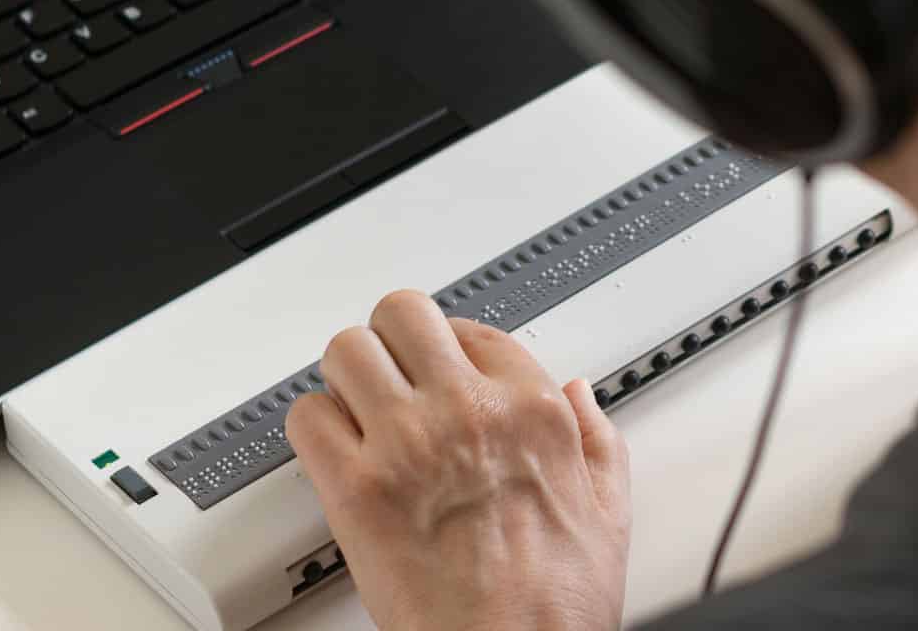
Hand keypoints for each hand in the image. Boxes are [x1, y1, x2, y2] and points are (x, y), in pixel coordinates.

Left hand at [286, 290, 631, 630]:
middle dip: (392, 341)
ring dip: (348, 377)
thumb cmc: (555, 606)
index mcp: (534, 410)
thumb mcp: (608, 511)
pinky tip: (336, 451)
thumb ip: (598, 439)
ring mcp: (409, 445)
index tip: (441, 369)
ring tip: (358, 408)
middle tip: (391, 372)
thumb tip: (581, 395)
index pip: (474, 329)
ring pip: (347, 351)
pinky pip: (309, 418)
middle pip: (403, 315)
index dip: (450, 349)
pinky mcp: (357, 489)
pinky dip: (314, 429)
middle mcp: (469, 412)